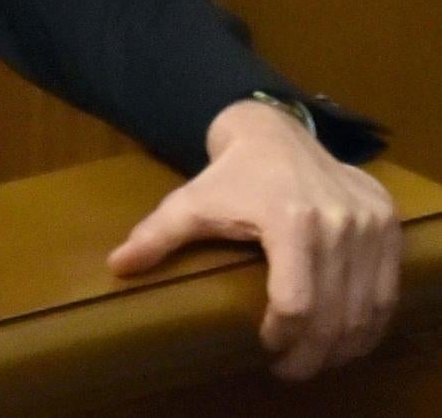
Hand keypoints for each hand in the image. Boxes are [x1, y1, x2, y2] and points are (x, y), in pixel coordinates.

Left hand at [109, 99, 401, 379]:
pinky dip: (372, 321)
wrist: (275, 134)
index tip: (266, 348)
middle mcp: (339, 223)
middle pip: (334, 313)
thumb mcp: (189, 202)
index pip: (296, 301)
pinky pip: (388, 289)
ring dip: (346, 345)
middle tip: (291, 372)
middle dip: (314, 354)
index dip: (283, 335)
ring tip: (319, 362)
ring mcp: (369, 223)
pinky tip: (349, 338)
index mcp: (290, 220)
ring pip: (367, 308)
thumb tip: (118, 266)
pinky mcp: (387, 223)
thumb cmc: (229, 175)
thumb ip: (156, 236)